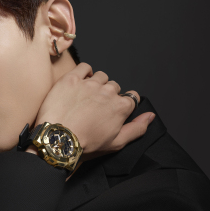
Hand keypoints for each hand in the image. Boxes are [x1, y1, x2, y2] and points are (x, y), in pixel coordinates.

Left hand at [34, 62, 155, 163]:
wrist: (59, 139)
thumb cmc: (86, 143)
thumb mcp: (117, 143)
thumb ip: (137, 128)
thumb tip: (150, 116)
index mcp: (121, 106)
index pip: (131, 97)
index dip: (123, 104)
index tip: (113, 110)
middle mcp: (108, 91)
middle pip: (114, 87)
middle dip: (108, 95)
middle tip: (95, 108)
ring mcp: (90, 84)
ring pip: (101, 76)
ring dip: (97, 83)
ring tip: (86, 97)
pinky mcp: (72, 79)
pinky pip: (84, 67)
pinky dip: (84, 72)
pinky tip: (80, 82)